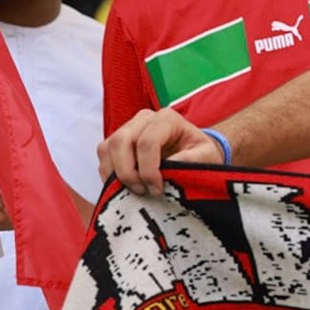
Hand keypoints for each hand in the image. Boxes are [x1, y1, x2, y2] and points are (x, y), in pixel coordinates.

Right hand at [98, 108, 222, 196]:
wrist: (193, 152)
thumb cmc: (200, 153)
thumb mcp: (206, 156)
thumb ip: (190, 160)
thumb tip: (166, 169)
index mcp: (167, 118)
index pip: (147, 142)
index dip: (148, 170)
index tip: (157, 189)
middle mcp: (144, 118)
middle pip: (121, 141)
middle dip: (127, 172)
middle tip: (142, 191)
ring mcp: (128, 128)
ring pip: (107, 148)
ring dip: (116, 174)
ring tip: (135, 190)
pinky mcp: (116, 142)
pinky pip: (103, 157)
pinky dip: (109, 174)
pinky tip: (126, 185)